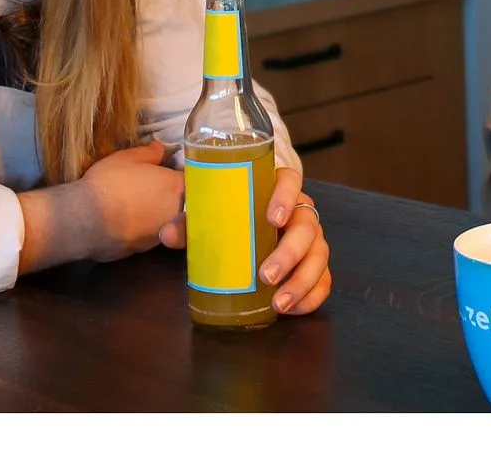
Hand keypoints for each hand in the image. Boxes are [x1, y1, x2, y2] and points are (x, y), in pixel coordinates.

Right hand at [68, 141, 184, 262]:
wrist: (85, 219)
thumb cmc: (109, 182)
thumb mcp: (127, 158)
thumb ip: (149, 153)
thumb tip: (160, 149)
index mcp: (176, 187)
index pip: (190, 181)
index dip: (178, 178)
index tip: (166, 176)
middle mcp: (175, 213)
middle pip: (183, 205)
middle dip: (170, 199)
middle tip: (149, 192)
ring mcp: (161, 234)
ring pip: (166, 222)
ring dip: (156, 215)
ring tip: (134, 207)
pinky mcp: (145, 251)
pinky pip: (149, 236)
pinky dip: (142, 230)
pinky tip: (125, 223)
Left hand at [159, 166, 332, 314]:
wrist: (242, 232)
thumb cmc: (227, 219)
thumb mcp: (208, 217)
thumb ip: (188, 223)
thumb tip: (167, 235)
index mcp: (276, 190)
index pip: (291, 181)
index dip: (286, 197)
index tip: (272, 218)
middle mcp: (299, 212)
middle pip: (308, 226)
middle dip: (290, 253)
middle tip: (266, 275)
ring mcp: (311, 240)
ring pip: (319, 256)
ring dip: (302, 281)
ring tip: (278, 303)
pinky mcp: (314, 265)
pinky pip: (323, 280)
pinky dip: (311, 297)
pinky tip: (292, 309)